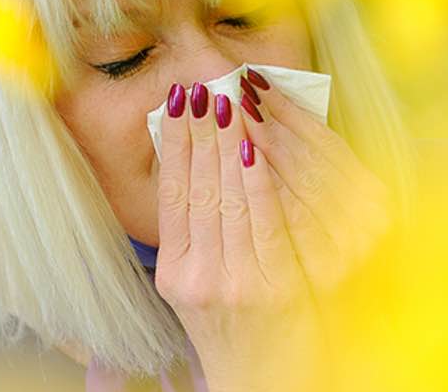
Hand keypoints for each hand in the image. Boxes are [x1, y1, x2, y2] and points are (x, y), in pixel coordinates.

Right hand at [153, 69, 392, 391]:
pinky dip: (255, 180)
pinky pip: (263, 221)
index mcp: (176, 273)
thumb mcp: (203, 283)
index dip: (175, 145)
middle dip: (201, 131)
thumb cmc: (240, 326)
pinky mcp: (275, 287)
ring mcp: (235, 283)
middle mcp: (198, 278)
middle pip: (197, 189)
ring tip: (228, 101)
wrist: (268, 380)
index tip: (178, 102)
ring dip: (227, 143)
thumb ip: (198, 232)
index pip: (172, 196)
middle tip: (204, 86)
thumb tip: (196, 162)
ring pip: (227, 198)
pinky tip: (252, 148)